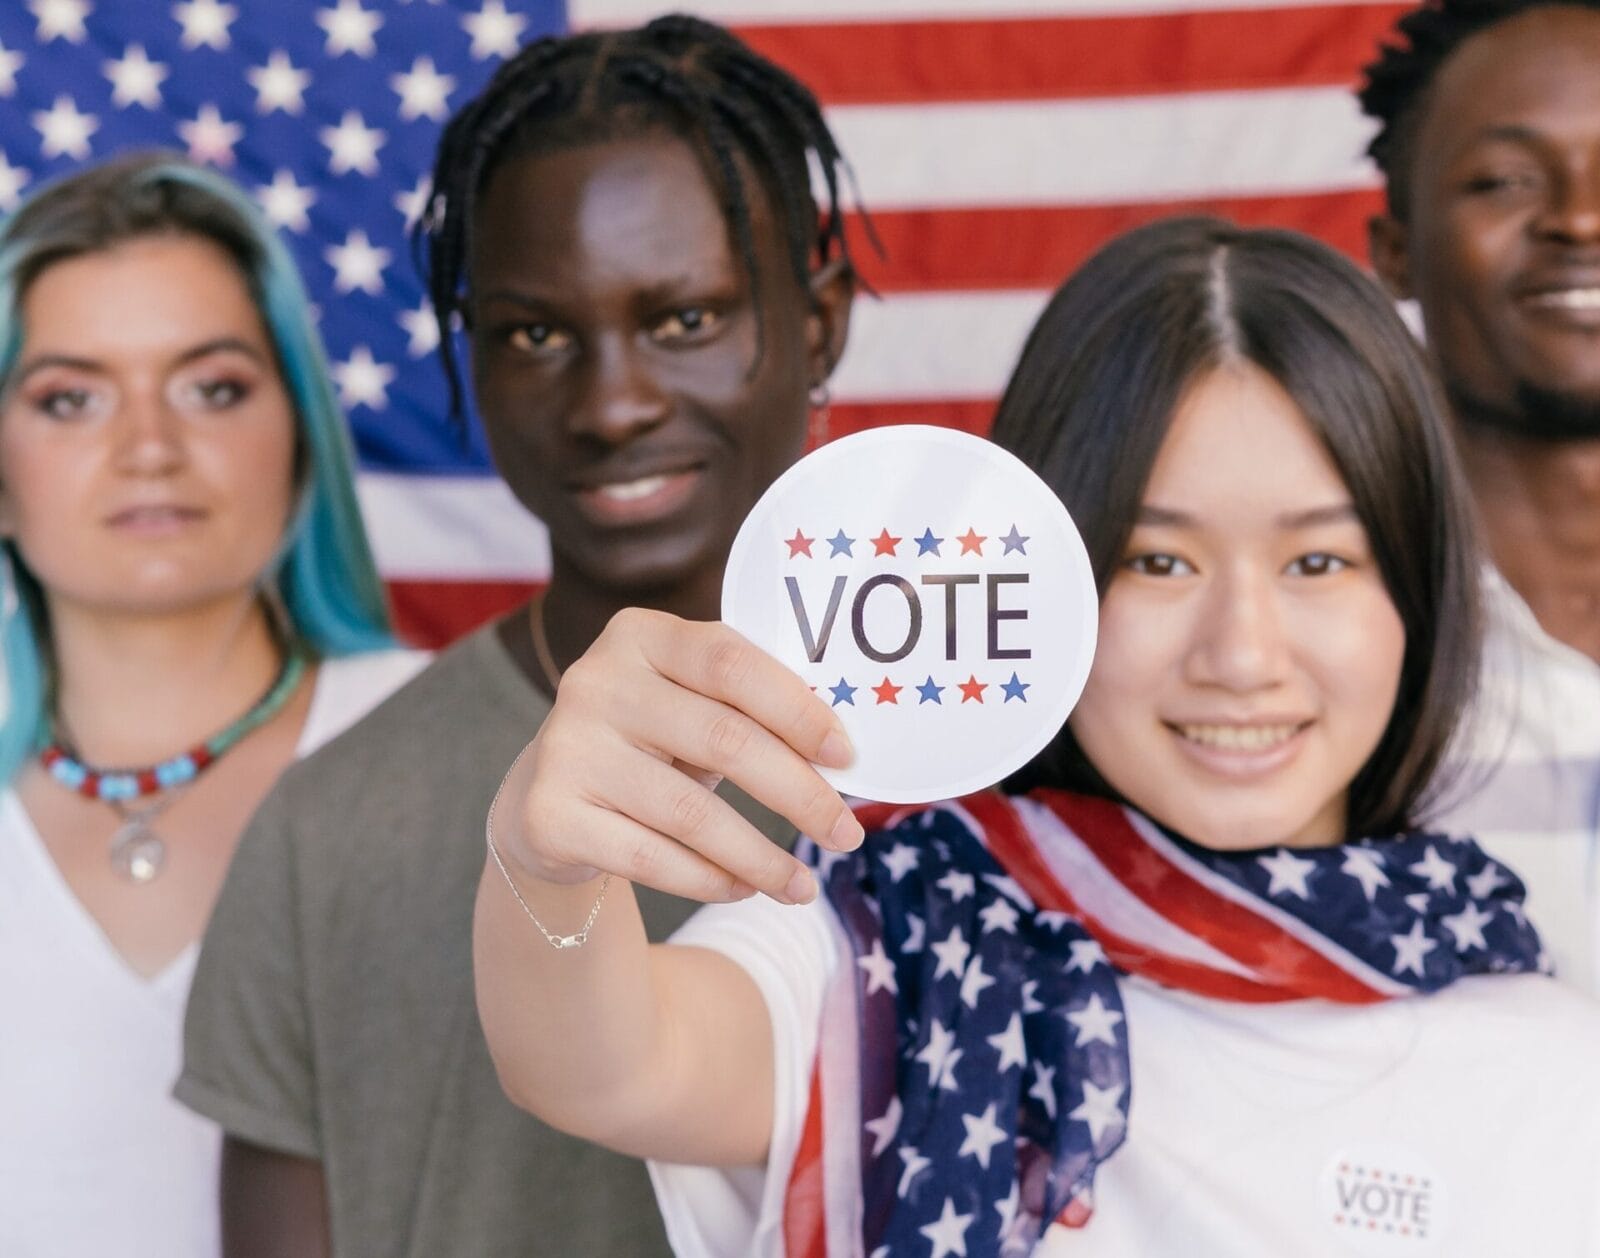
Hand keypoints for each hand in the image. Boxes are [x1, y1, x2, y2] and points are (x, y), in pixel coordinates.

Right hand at [493, 608, 862, 905]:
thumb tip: (842, 754)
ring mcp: (567, 747)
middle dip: (799, 794)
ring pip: (692, 813)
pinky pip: (650, 858)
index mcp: (640, 635)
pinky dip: (709, 879)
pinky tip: (743, 889)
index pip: (731, 662)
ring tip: (801, 886)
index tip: (847, 758)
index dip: (798, 710)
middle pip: (724, 739)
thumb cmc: (650, 743)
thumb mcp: (690, 705)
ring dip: (760, 858)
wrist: (548, 799)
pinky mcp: (549, 814)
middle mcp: (596, 682)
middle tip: (847, 835)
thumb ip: (750, 707)